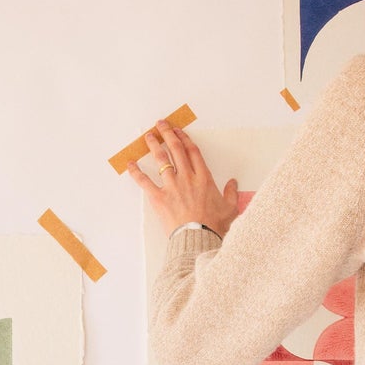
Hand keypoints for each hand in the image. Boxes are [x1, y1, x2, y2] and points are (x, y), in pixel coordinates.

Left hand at [129, 122, 238, 238]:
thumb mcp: (230, 208)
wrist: (199, 239)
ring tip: (148, 136)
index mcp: (204, 178)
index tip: (179, 131)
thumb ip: (232, 193)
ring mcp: (172, 187)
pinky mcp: (159, 198)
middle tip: (161, 125)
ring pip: (161, 160)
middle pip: (176, 150)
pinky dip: (136, 172)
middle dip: (168, 134)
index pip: (192, 152)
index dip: (185, 139)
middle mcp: (187, 178)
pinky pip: (145, 182)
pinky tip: (130, 164)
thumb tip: (233, 183)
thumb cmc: (214, 225)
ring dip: (154, 146)